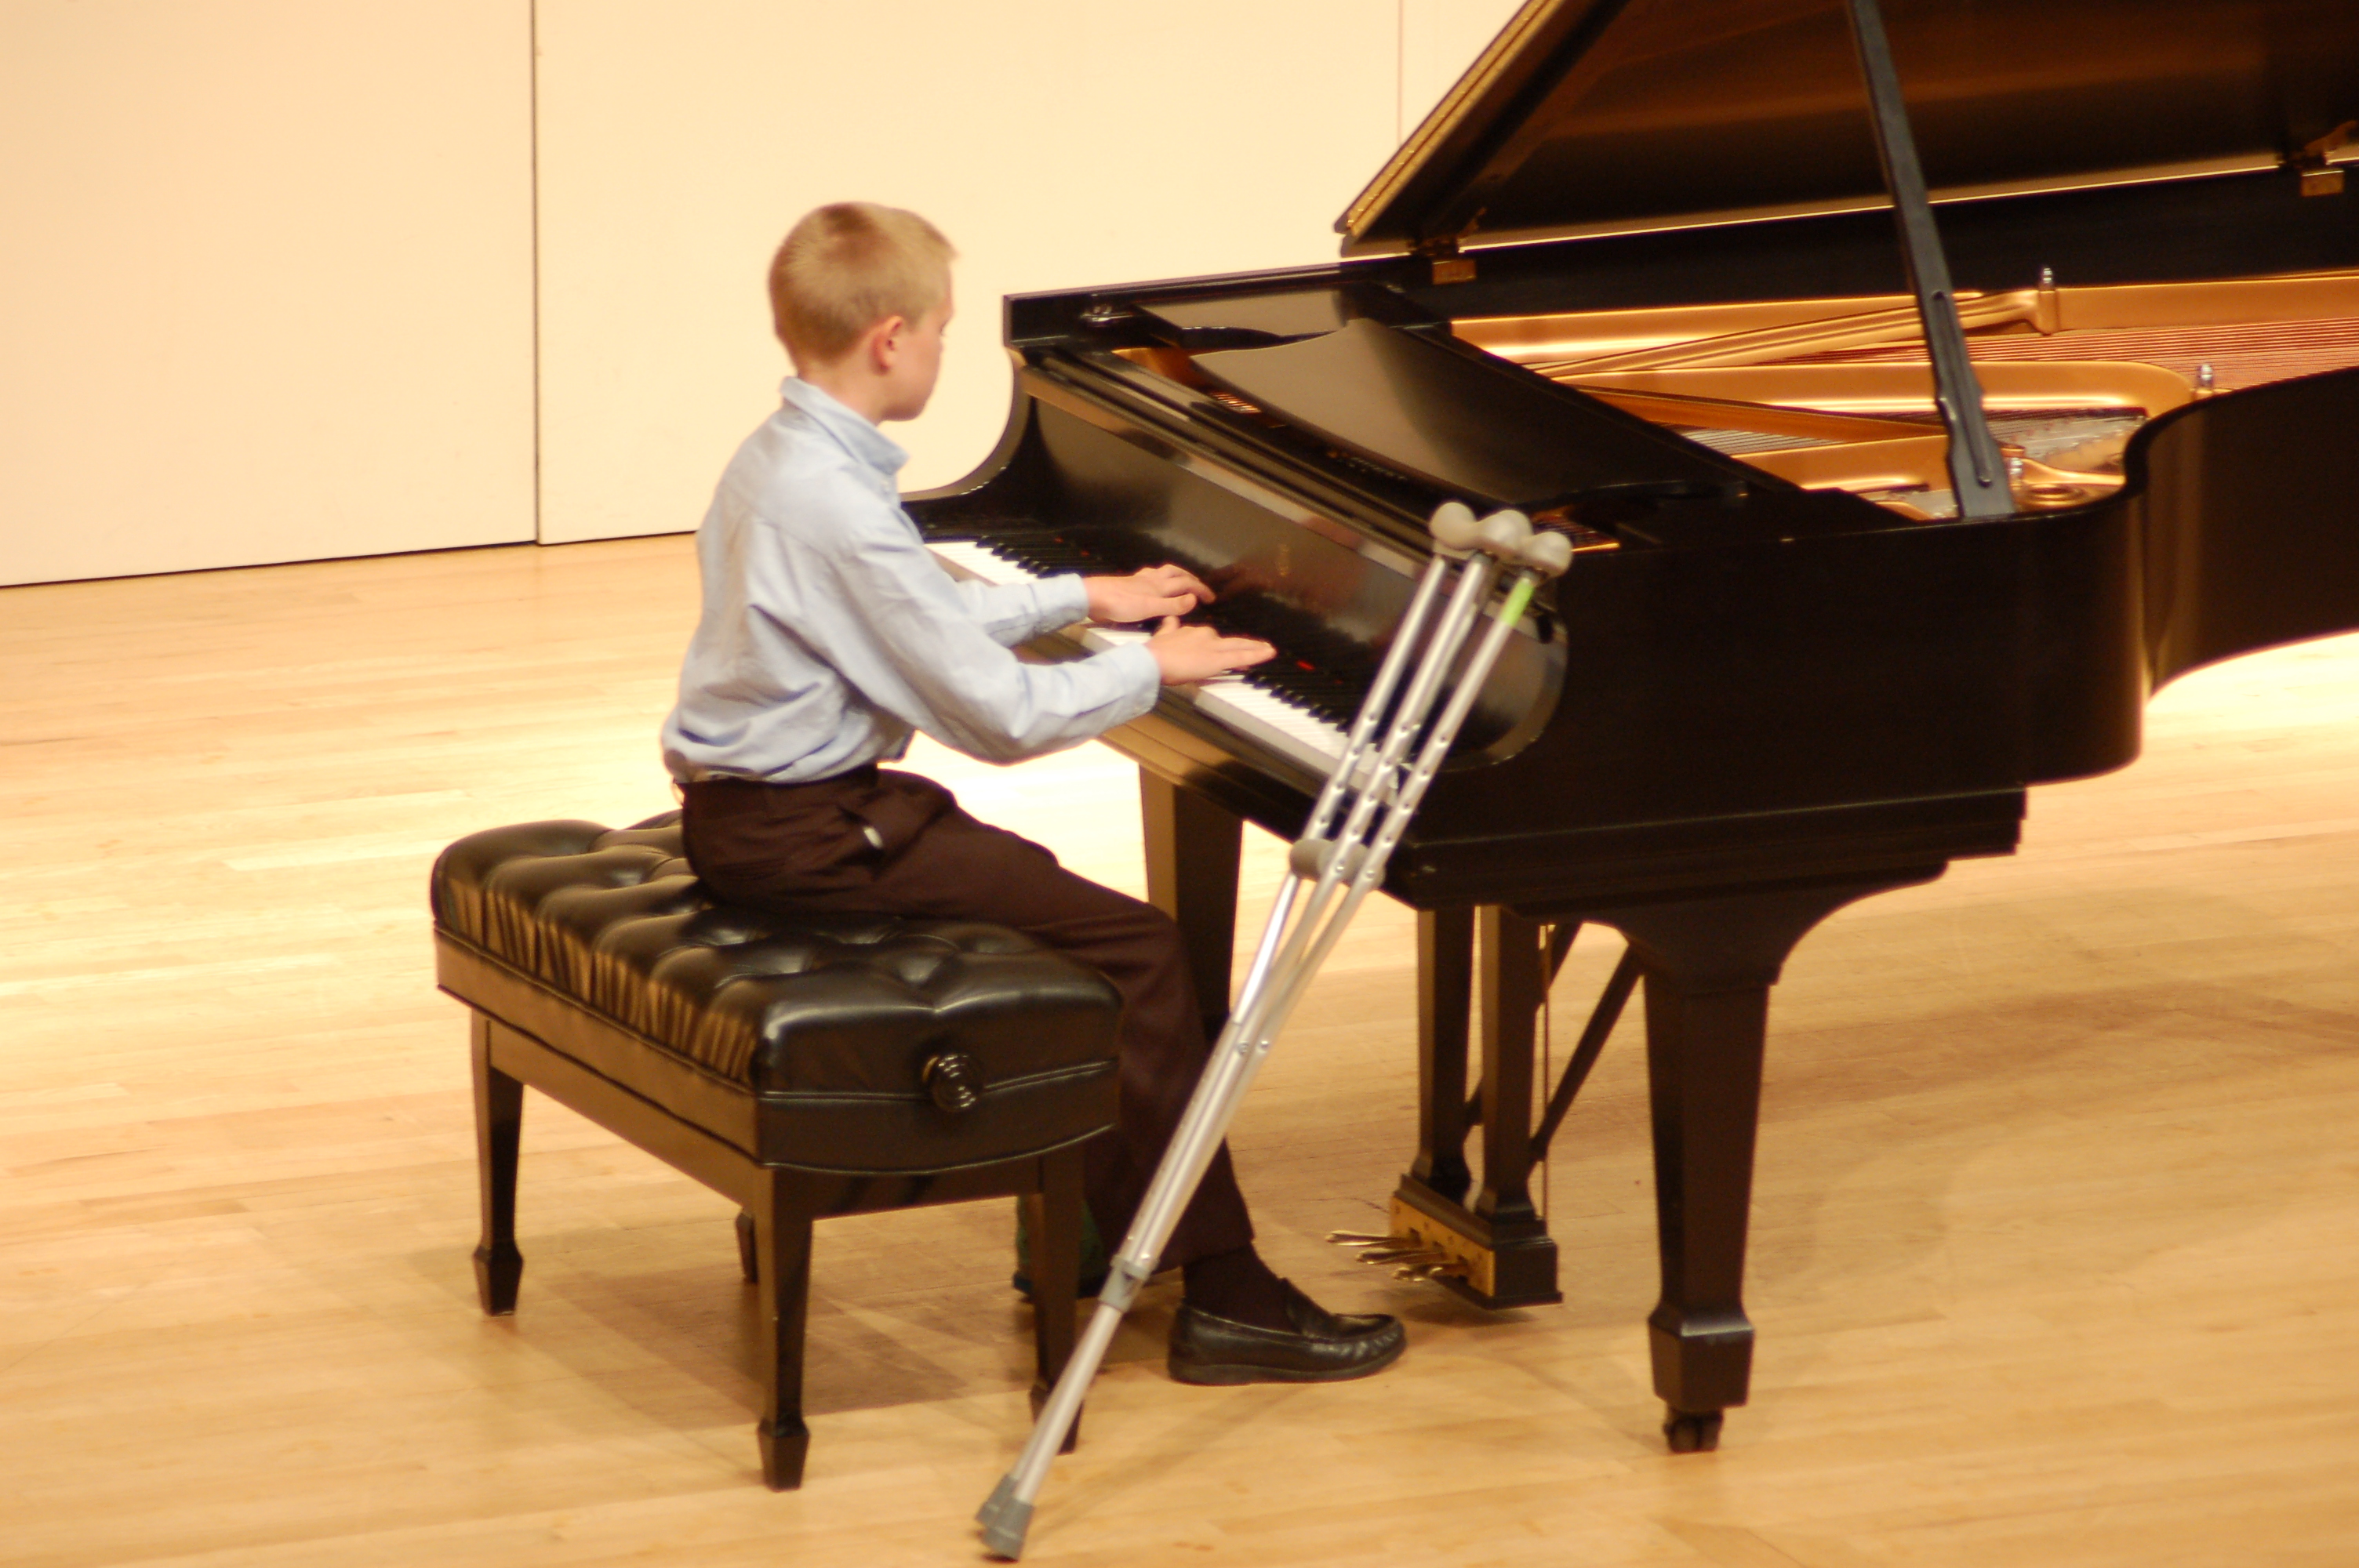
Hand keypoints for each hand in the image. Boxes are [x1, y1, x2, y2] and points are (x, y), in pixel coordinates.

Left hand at [1085, 565, 1215, 623]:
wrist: (1092, 597)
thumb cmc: (1120, 604)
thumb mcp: (1150, 608)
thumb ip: (1173, 605)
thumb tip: (1194, 599)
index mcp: (1159, 585)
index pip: (1186, 584)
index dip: (1200, 590)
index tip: (1211, 598)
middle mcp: (1151, 579)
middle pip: (1176, 573)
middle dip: (1191, 578)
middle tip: (1199, 586)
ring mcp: (1139, 580)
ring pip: (1163, 572)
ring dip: (1176, 574)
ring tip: (1181, 579)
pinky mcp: (1128, 584)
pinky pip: (1149, 576)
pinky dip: (1158, 577)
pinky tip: (1154, 583)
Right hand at [1147, 617, 1273, 685]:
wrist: (1152, 660)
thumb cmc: (1154, 652)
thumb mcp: (1162, 635)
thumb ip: (1169, 627)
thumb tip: (1171, 618)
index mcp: (1192, 631)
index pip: (1212, 637)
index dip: (1221, 643)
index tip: (1226, 645)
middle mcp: (1206, 635)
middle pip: (1230, 641)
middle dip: (1245, 644)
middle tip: (1260, 646)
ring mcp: (1213, 647)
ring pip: (1240, 647)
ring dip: (1255, 648)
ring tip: (1268, 650)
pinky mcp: (1218, 659)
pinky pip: (1242, 656)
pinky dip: (1257, 654)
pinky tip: (1269, 653)